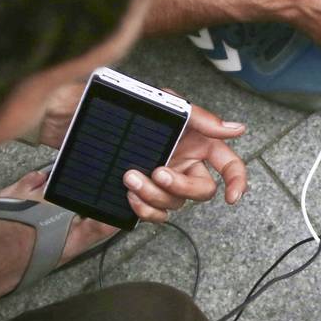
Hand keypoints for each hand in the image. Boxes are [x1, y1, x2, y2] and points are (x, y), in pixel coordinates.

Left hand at [121, 98, 246, 223]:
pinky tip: (130, 195)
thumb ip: (202, 118)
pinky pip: (156, 215)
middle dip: (182, 185)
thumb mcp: (167, 106)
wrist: (83, 121)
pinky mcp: (147, 196)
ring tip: (130, 178)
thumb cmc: (128, 108)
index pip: (228, 164)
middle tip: (159, 172)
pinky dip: (143, 209)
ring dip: (153, 194)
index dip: (236, 181)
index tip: (231, 196)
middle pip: (202, 190)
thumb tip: (236, 129)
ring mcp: (165, 183)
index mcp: (197, 143)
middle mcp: (185, 165)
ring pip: (175, 204)